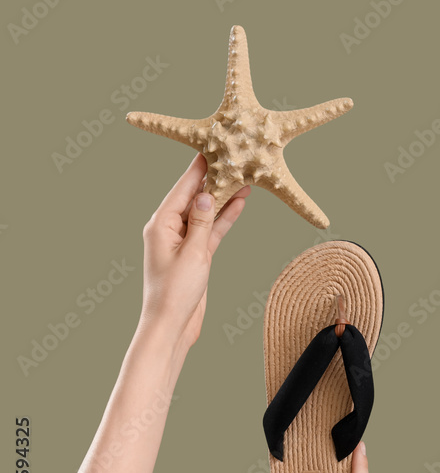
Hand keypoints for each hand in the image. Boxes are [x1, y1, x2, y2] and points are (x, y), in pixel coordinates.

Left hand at [138, 153, 248, 348]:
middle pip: (195, 197)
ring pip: (207, 212)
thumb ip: (202, 222)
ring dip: (224, 198)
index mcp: (160, 224)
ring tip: (245, 179)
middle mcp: (169, 229)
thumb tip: (207, 193)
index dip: (199, 168)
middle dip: (215, 179)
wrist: (172, 325)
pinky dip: (225, 218)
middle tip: (234, 159)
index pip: (183, 188)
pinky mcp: (196, 254)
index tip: (212, 147)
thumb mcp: (193, 254)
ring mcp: (183, 241)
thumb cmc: (175, 292)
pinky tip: (240, 204)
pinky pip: (212, 229)